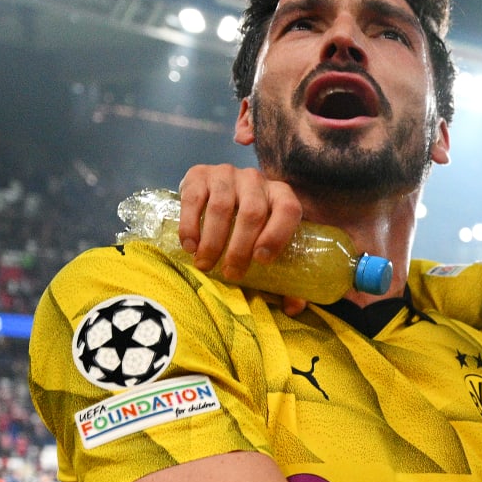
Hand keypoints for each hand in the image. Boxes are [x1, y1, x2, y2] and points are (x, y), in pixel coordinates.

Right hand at [176, 162, 304, 284]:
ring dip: (213, 241)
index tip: (261, 260)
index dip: (277, 234)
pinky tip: (189, 246)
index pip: (288, 209)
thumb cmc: (251, 227)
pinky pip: (194, 200)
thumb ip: (286, 274)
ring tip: (205, 265)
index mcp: (281, 195)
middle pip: (252, 213)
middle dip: (240, 248)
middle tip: (230, 274)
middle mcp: (256, 179)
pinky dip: (190, 226)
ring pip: (221, 208)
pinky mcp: (199, 174)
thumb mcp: (269, 243)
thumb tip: (293, 308)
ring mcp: (227, 174)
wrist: (217, 192)